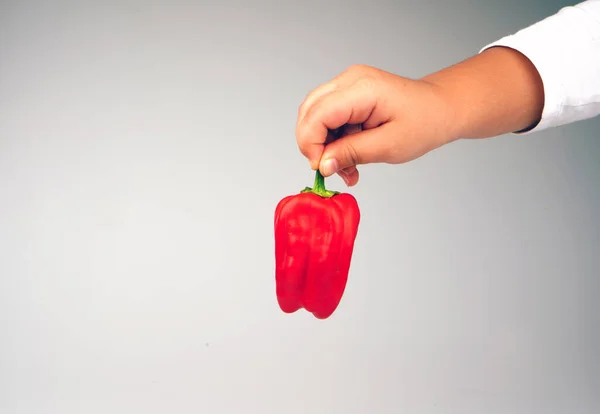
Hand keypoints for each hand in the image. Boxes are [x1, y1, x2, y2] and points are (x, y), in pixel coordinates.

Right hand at [295, 48, 543, 186]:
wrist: (442, 108)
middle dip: (314, 146)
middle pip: (308, 112)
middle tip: (333, 170)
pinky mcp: (349, 94)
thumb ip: (351, 154)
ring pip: (314, 117)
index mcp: (361, 88)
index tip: (324, 169)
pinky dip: (333, 141)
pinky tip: (349, 157)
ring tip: (347, 168)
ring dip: (324, 146)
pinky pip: (327, 118)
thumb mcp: (388, 146)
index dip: (311, 145)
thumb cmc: (424, 123)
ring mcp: (348, 84)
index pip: (316, 115)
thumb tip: (322, 165)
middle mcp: (349, 80)